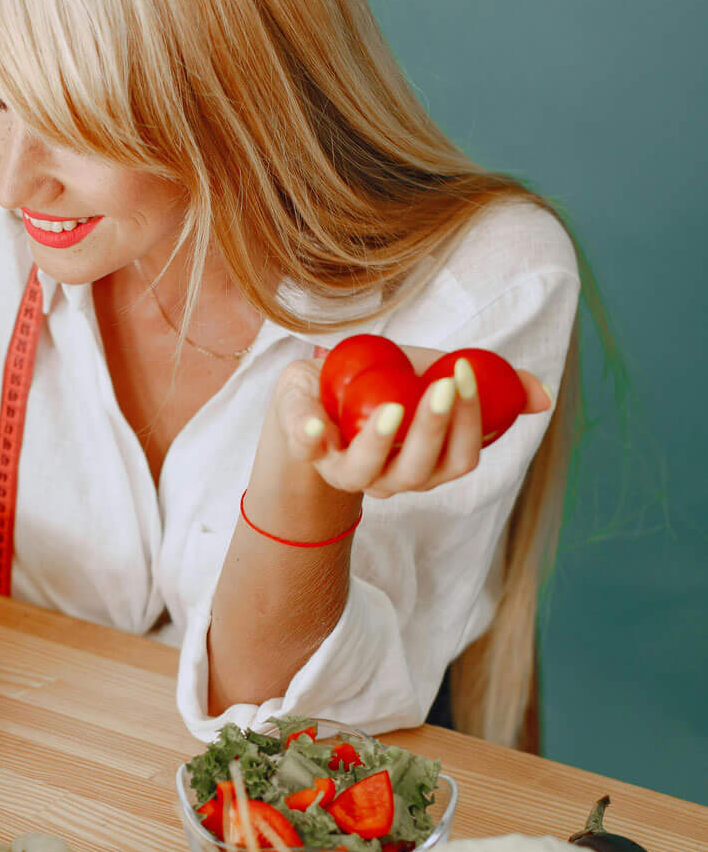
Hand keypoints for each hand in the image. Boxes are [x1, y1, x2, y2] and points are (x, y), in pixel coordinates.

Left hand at [269, 348, 551, 499]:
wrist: (321, 392)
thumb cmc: (388, 387)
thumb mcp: (437, 378)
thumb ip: (491, 386)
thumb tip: (544, 397)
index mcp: (428, 465)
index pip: (460, 458)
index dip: (469, 422)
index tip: (464, 372)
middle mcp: (390, 478)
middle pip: (419, 469)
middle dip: (433, 429)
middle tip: (442, 384)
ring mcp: (347, 470)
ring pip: (366, 472)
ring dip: (381, 441)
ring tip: (393, 408)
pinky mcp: (308, 452)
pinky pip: (307, 454)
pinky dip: (308, 441)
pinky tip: (314, 425)